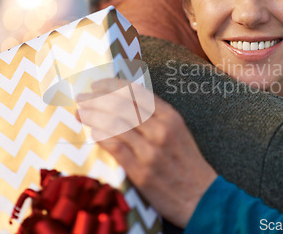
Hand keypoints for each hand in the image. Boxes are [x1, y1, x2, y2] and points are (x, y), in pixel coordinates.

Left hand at [76, 79, 216, 227]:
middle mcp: (160, 130)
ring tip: (81, 112)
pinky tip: (92, 131)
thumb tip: (125, 103)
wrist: (201, 197)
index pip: (136, 93)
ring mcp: (150, 151)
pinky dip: (101, 137)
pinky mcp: (141, 172)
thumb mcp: (178, 131)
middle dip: (97, 99)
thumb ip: (156, 117)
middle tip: (82, 97)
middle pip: (121, 106)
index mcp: (170, 117)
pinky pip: (115, 148)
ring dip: (94, 116)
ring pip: (115, 125)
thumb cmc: (187, 163)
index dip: (112, 85)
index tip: (97, 84)